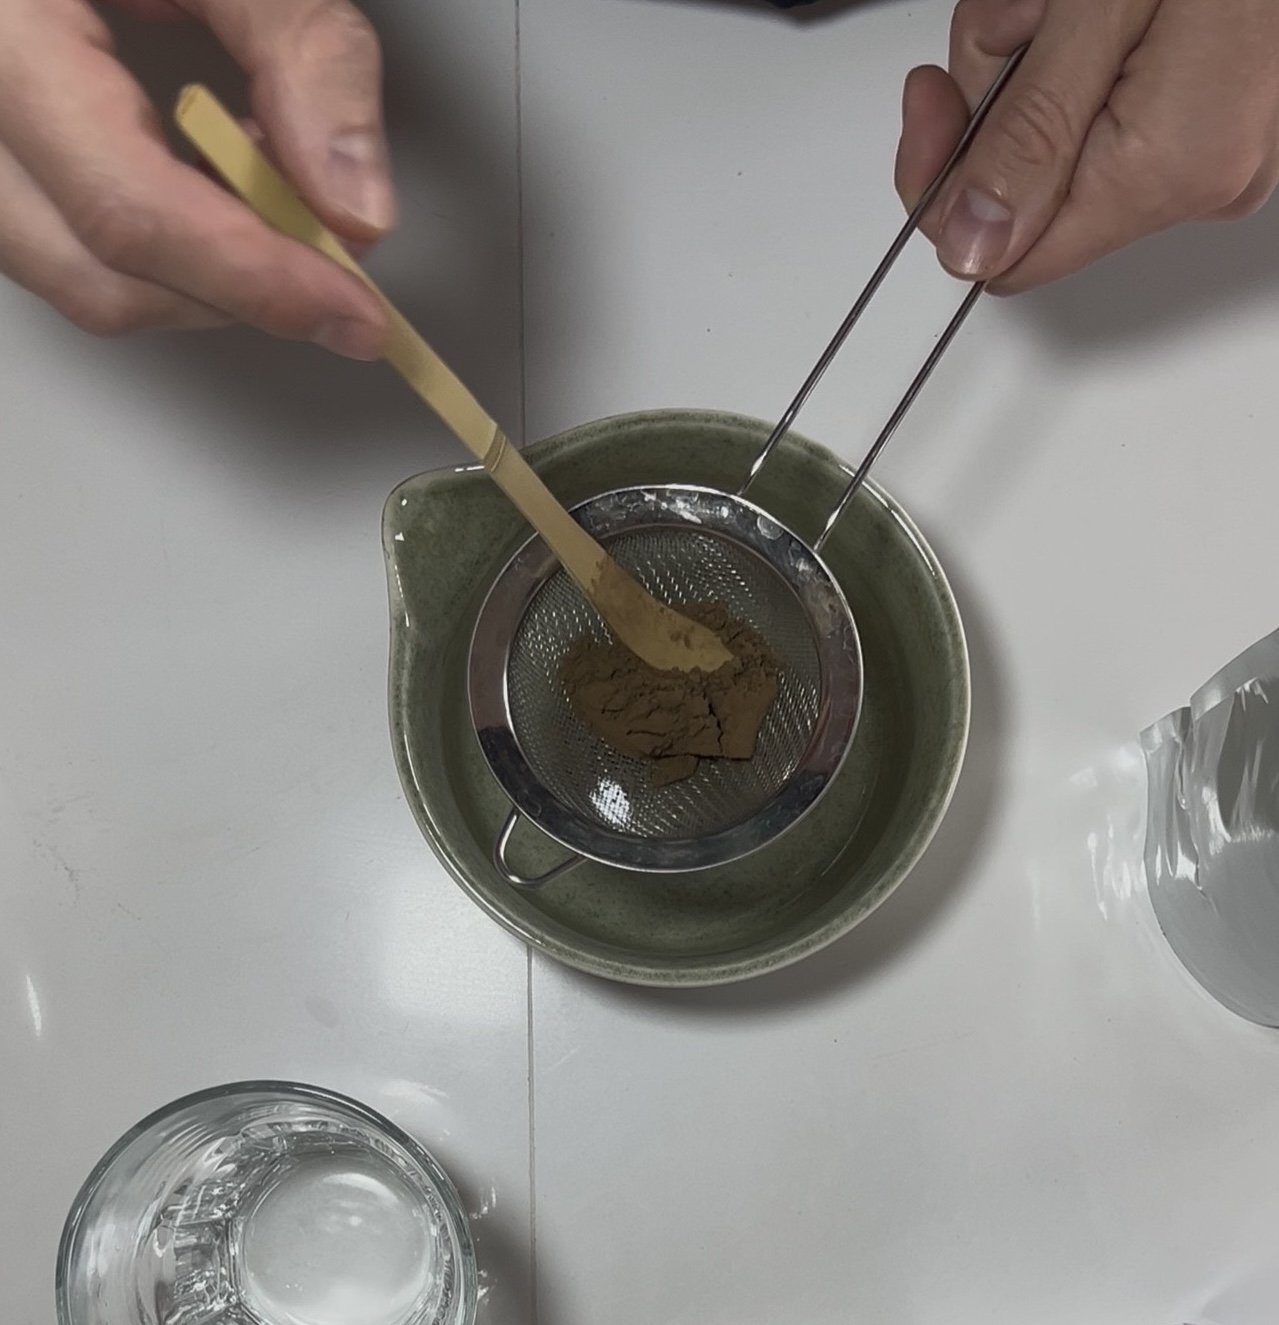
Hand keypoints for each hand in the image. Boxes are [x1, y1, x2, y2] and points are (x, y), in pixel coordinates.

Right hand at [0, 0, 393, 355]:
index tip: (354, 314)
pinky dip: (162, 238)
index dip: (253, 280)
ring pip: (75, 274)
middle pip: (97, 271)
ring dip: (200, 268)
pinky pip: (61, 238)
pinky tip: (209, 178)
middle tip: (332, 255)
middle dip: (237, 288)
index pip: (125, 207)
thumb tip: (354, 206)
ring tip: (264, 182)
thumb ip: (301, 51)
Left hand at [894, 0, 1278, 292]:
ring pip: (1065, 134)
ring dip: (1040, 54)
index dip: (952, 184)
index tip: (934, 101)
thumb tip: (972, 244)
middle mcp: (1202, 178)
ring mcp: (1220, 144)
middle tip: (1030, 9)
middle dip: (1003, 90)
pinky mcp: (1224, 107)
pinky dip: (1088, 47)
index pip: (1010, 254)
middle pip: (1032, 185)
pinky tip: (1102, 3)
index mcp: (1166, 171)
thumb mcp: (1099, 8)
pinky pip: (1117, 102)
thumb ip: (1029, 134)